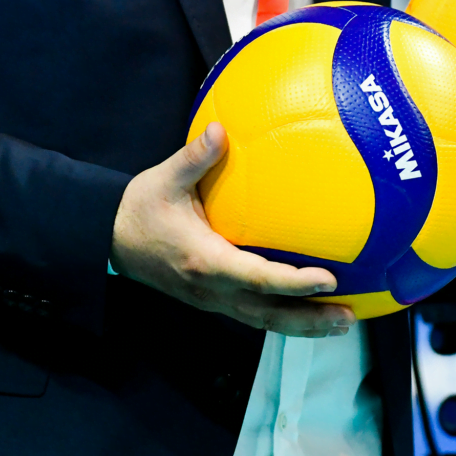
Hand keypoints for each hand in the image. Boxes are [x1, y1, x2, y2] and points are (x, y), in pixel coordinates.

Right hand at [110, 121, 355, 336]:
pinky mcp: (212, 300)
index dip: (294, 283)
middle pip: (269, 314)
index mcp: (205, 260)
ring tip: (340, 322)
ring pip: (263, 321)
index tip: (327, 280)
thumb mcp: (163, 180)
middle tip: (348, 316)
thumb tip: (219, 130)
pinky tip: (307, 312)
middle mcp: (212, 289)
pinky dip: (284, 318)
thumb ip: (194, 157)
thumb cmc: (138, 209)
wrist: (107, 239)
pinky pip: (254, 315)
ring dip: (302, 325)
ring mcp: (212, 299)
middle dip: (309, 319)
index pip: (258, 278)